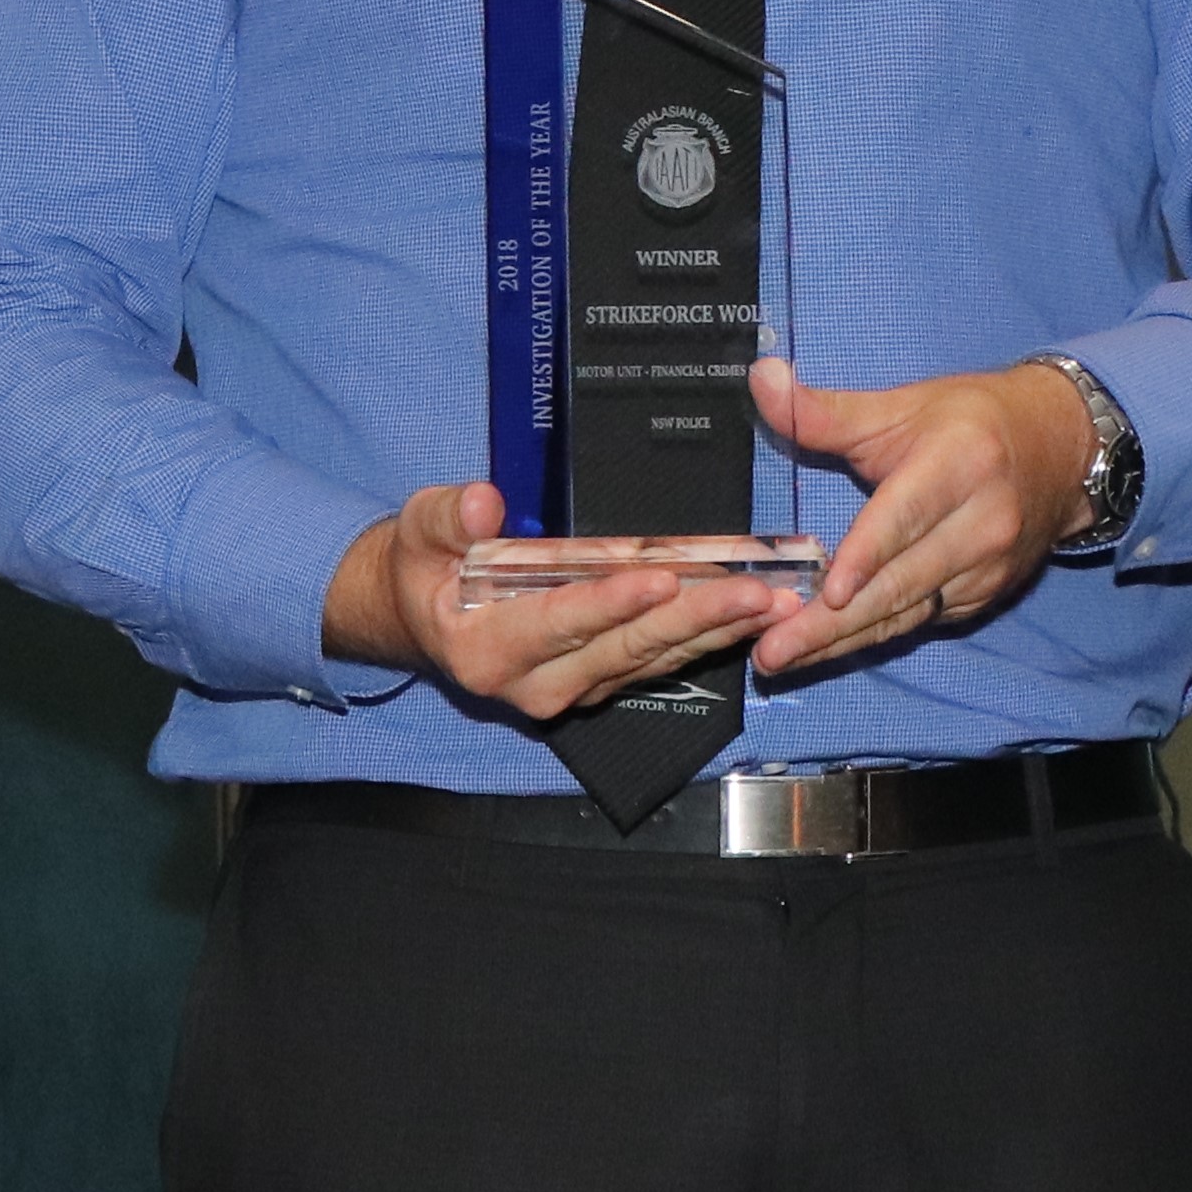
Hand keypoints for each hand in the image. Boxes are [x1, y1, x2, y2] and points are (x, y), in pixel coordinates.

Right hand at [323, 476, 789, 719]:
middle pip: (627, 647)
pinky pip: (659, 659)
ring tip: (774, 601)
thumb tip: (482, 503)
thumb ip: (447, 518)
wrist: (423, 619)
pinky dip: (706, 634)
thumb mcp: (417, 532)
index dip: (612, 601)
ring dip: (718, 629)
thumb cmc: (424, 570)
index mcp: (488, 650)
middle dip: (696, 616)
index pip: (561, 621)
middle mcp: (537, 682)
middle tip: (755, 592)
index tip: (664, 578)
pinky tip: (750, 614)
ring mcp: (573, 688)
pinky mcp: (600, 681)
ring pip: (655, 657)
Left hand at [745, 353, 1091, 679]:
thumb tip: (762, 379)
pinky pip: (919, 622)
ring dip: (841, 642)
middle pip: (900, 582)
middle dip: (832, 623)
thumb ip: (827, 409)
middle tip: (772, 651)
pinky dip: (870, 637)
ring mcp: (989, 568)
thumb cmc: (971, 422)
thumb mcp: (902, 405)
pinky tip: (824, 651)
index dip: (866, 556)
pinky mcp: (984, 596)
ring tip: (783, 659)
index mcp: (961, 464)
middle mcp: (983, 523)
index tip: (827, 592)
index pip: (905, 517)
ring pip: (906, 613)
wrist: (1060, 449)